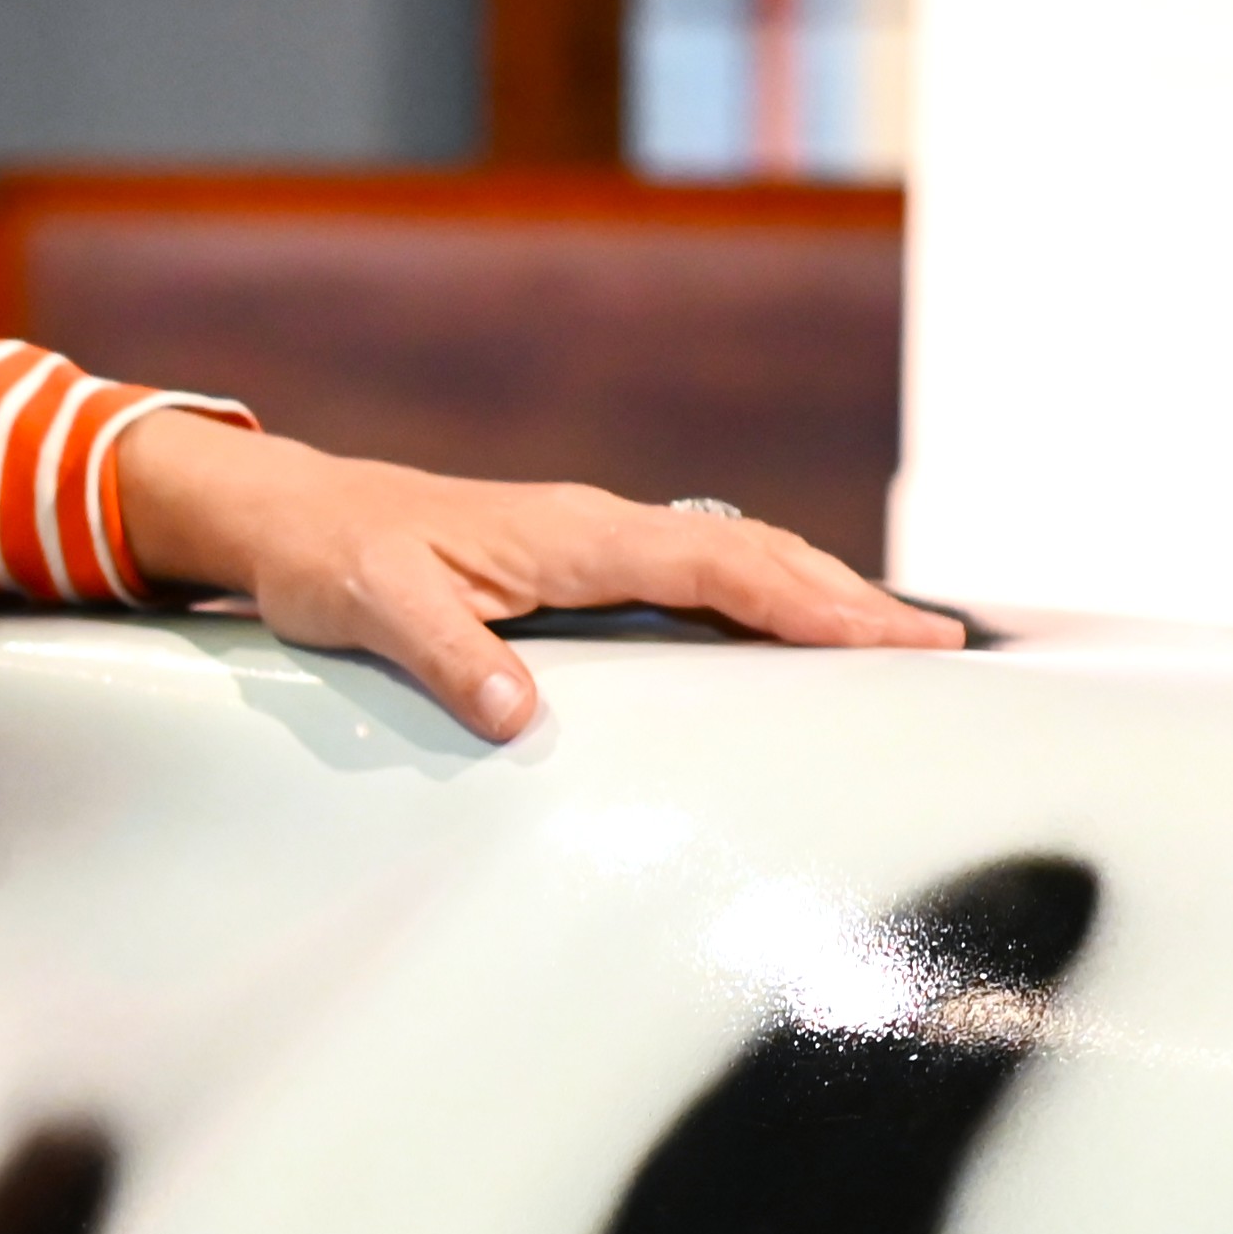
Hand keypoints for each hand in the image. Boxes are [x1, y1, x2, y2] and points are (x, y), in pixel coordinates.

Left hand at [114, 412, 957, 739]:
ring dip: (819, 598)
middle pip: (754, 557)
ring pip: (736, 562)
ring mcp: (595, 546)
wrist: (289, 516)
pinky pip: (697, 580)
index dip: (806, 603)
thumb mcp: (372, 609)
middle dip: (849, 601)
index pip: (719, 566)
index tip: (887, 640)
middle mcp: (599, 530)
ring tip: (903, 645)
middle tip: (944, 649)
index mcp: (571, 535)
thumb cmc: (328, 560)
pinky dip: (763, 601)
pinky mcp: (579, 568)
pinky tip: (793, 638)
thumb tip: (522, 717)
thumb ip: (448, 657)